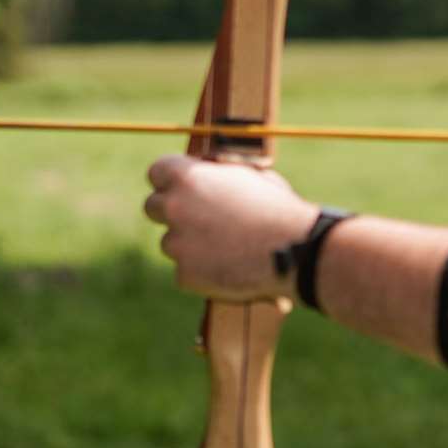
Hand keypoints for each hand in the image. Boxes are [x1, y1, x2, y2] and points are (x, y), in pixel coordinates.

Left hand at [144, 155, 320, 301]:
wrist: (294, 251)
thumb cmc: (278, 209)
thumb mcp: (250, 177)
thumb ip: (219, 176)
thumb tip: (210, 175)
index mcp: (189, 177)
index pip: (157, 172)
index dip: (170, 180)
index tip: (180, 187)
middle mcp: (174, 208)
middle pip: (152, 207)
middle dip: (172, 212)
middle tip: (197, 219)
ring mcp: (177, 244)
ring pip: (171, 242)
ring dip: (190, 244)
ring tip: (228, 247)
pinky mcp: (185, 276)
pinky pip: (186, 271)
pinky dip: (203, 271)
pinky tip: (230, 267)